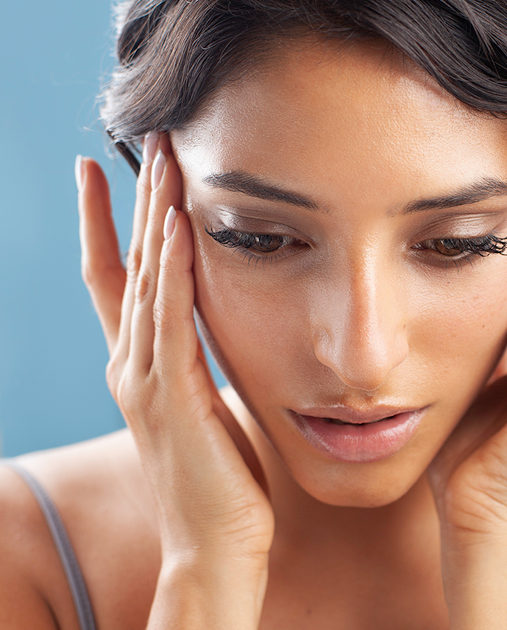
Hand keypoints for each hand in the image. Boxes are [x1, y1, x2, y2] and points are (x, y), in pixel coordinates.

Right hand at [76, 135, 272, 622]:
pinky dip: (169, 268)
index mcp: (141, 365)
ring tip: (164, 159)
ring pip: (146, 279)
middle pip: (128, 262)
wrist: (218, 545)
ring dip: (155, 215)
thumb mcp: (207, 404)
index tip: (105, 172)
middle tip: (150, 141)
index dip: (106, 223)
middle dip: (137, 199)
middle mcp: (131, 364)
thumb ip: (201, 361)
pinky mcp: (172, 395)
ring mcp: (145, 379)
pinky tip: (176, 224)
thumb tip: (221, 323)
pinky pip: (170, 317)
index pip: (113, 278)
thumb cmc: (221, 477)